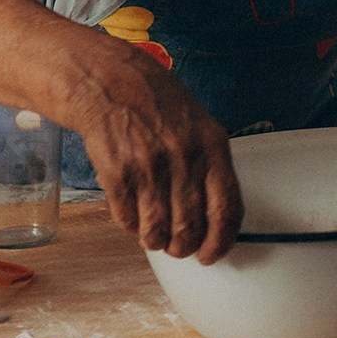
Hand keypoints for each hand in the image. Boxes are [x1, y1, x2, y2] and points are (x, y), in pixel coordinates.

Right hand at [75, 49, 243, 264]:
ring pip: (157, 231)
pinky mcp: (116, 174)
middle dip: (184, 246)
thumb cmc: (157, 105)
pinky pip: (126, 219)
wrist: (110, 82)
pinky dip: (129, 225)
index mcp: (213, 147)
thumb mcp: (199, 126)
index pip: (226, 209)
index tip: (212, 254)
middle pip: (190, 228)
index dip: (220, 241)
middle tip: (178, 247)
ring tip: (153, 235)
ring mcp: (149, 167)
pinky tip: (131, 213)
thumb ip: (210, 167)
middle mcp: (184, 158)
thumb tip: (215, 216)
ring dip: (155, 240)